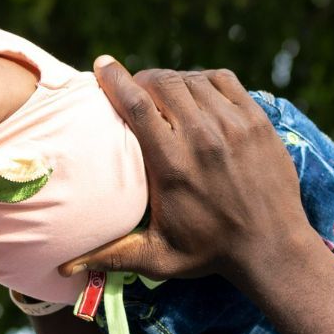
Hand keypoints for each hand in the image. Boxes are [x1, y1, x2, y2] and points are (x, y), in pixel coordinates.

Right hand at [57, 57, 320, 292]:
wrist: (272, 248)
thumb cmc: (210, 253)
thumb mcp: (157, 258)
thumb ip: (110, 256)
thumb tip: (61, 268)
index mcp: (172, 165)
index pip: (137, 105)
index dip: (115, 79)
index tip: (101, 65)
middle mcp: (202, 138)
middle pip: (163, 84)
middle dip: (142, 78)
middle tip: (134, 87)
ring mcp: (233, 126)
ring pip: (193, 80)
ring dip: (172, 80)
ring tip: (162, 90)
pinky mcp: (257, 121)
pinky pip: (224, 80)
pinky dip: (204, 80)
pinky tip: (195, 91)